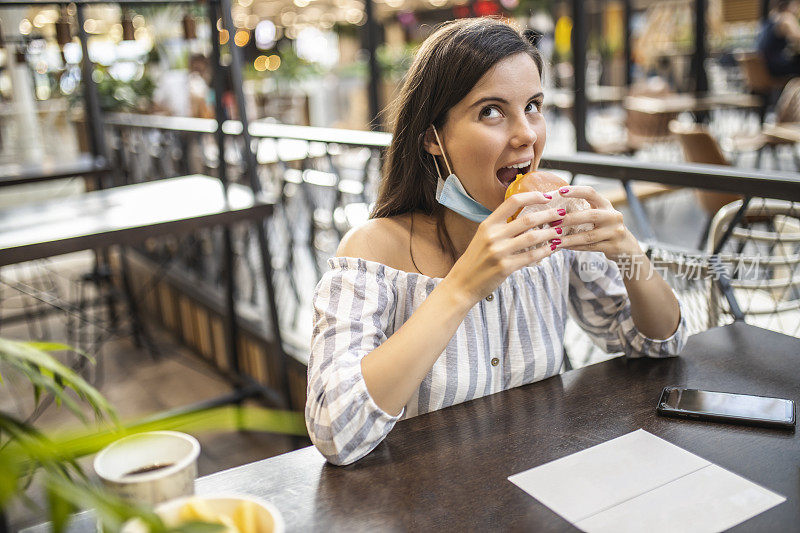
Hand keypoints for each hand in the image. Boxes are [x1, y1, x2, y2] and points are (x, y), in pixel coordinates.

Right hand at [444, 192, 563, 302]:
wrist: (462, 284)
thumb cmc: (475, 260)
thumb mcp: (483, 238)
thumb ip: (501, 227)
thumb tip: (526, 218)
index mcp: (487, 224)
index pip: (513, 202)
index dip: (532, 196)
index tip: (547, 196)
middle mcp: (493, 235)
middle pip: (528, 219)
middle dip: (549, 215)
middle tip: (562, 213)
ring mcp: (499, 251)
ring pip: (533, 237)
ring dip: (550, 233)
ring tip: (560, 231)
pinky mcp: (505, 267)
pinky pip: (531, 256)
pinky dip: (545, 251)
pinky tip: (552, 248)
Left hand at [552, 185, 640, 261]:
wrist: (627, 247)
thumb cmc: (605, 228)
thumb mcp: (600, 215)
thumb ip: (584, 210)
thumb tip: (555, 209)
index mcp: (607, 205)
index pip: (591, 193)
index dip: (576, 191)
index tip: (560, 192)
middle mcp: (613, 216)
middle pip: (590, 215)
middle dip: (569, 219)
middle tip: (552, 222)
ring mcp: (615, 232)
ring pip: (589, 236)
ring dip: (569, 239)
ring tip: (554, 240)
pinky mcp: (613, 246)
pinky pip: (590, 247)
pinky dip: (575, 247)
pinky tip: (564, 247)